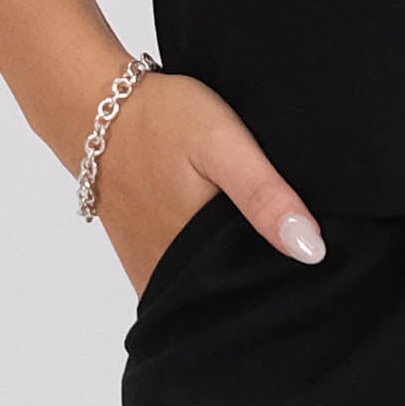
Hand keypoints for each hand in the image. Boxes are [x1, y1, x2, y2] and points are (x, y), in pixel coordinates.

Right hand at [92, 69, 325, 299]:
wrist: (92, 110)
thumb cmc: (159, 121)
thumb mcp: (221, 144)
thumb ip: (264, 196)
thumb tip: (311, 252)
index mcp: (195, 257)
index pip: (259, 292)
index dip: (289, 277)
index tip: (307, 254)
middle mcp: (168, 276)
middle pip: (233, 295)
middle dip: (262, 276)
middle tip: (282, 237)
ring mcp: (150, 272)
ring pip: (207, 290)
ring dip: (232, 272)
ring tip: (252, 235)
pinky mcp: (140, 261)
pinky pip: (182, 279)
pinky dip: (203, 266)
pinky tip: (217, 236)